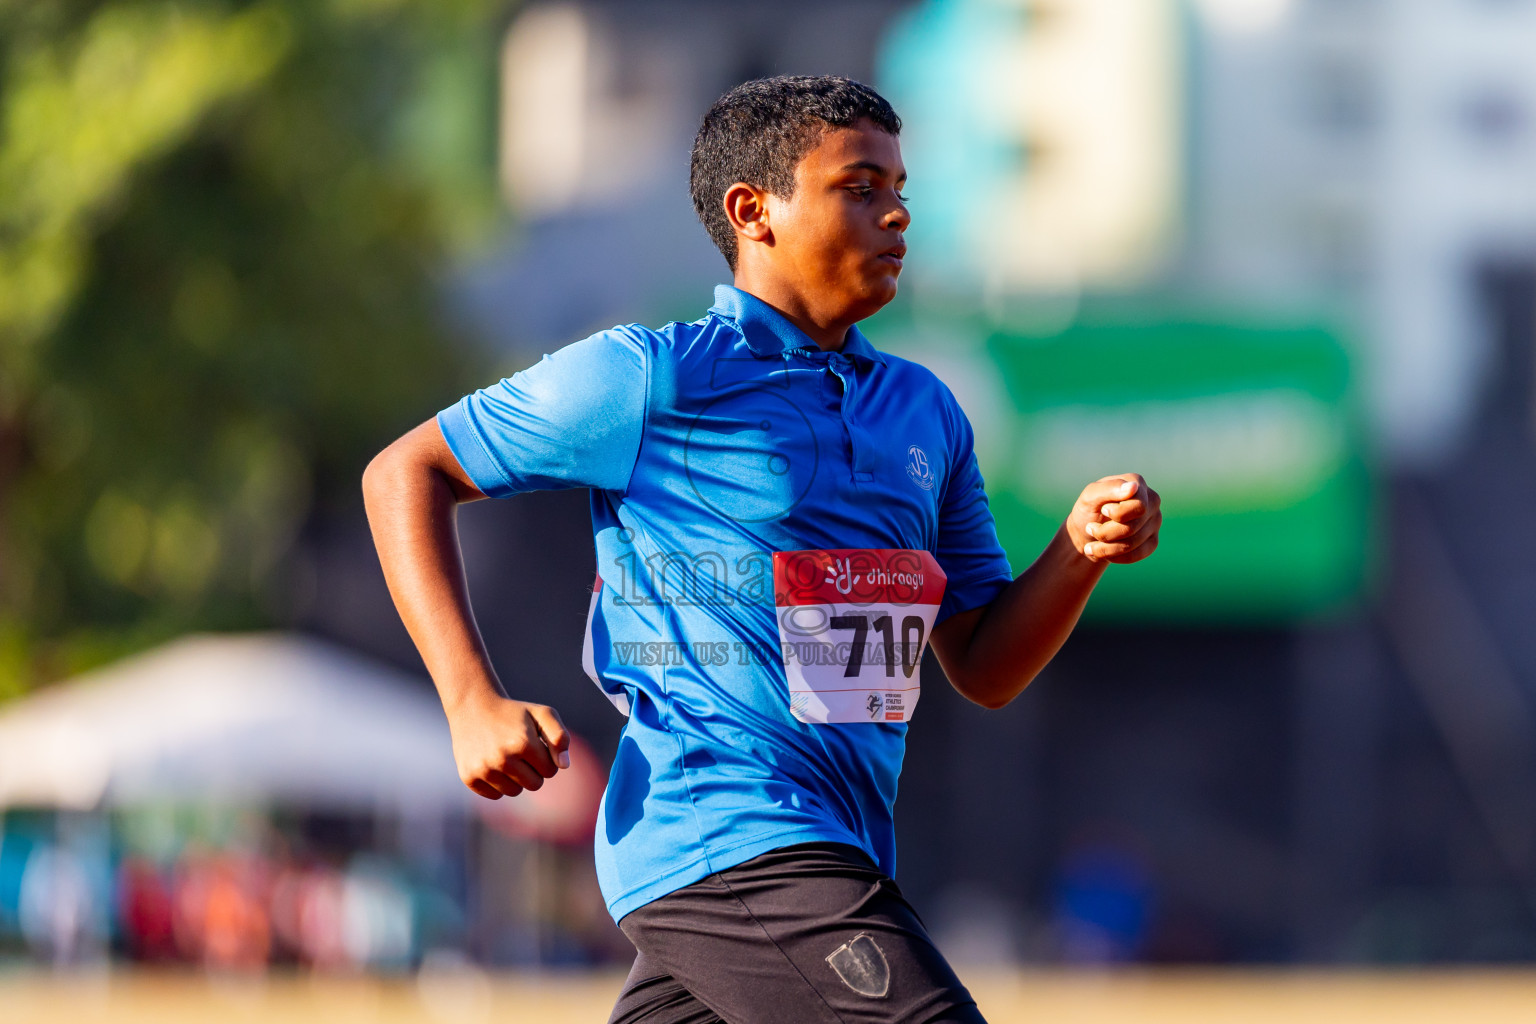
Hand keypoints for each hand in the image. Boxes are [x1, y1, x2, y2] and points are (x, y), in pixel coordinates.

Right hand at [446, 694, 570, 798]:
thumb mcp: (542, 714)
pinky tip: (491, 763)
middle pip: (535, 785)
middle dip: (533, 770)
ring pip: (515, 792)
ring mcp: (484, 769)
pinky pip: (495, 795)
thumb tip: (564, 765)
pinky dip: (497, 783)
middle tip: (520, 751)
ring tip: (506, 756)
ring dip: (515, 778)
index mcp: (523, 743)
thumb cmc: (513, 713)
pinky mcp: (469, 777)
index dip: (545, 758)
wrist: (471, 706)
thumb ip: (560, 737)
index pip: (550, 771)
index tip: (535, 745)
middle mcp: (503, 758)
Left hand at [1065, 473, 1161, 564]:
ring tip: (1091, 545)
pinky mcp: (1152, 542)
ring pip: (1133, 543)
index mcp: (1137, 483)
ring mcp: (1155, 522)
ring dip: (1105, 548)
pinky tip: (1102, 552)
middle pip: (1133, 526)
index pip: (1138, 505)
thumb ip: (1109, 488)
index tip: (1103, 510)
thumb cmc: (1088, 509)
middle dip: (1105, 533)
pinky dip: (1114, 556)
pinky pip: (1136, 555)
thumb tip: (1133, 487)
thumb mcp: (1090, 496)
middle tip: (1090, 528)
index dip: (1117, 513)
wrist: (1086, 532)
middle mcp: (1152, 501)